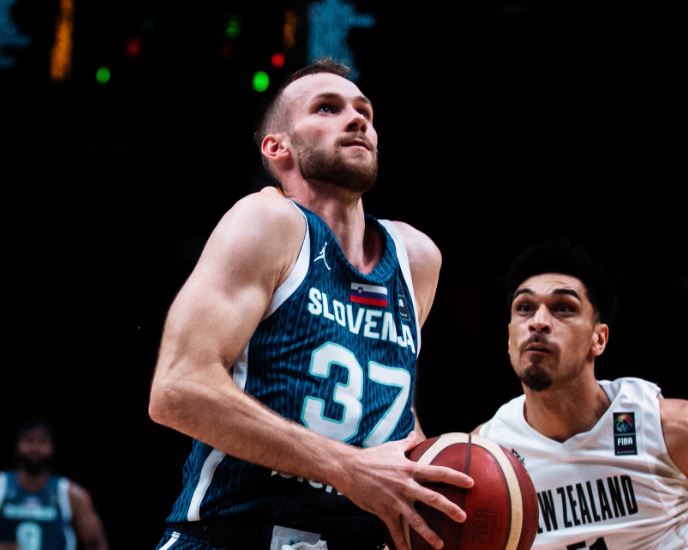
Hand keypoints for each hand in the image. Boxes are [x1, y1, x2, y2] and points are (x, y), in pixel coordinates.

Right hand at [335, 431, 472, 549]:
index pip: (437, 472)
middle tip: (463, 517)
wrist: (348, 468)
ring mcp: (395, 500)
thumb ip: (407, 443)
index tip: (471, 483)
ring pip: (416, 520)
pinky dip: (401, 544)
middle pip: (432, 498)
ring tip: (441, 545)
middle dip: (450, 509)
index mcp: (409, 468)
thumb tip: (414, 434)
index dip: (455, 477)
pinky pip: (395, 531)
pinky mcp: (384, 511)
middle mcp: (405, 485)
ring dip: (429, 534)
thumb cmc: (371, 457)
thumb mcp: (391, 447)